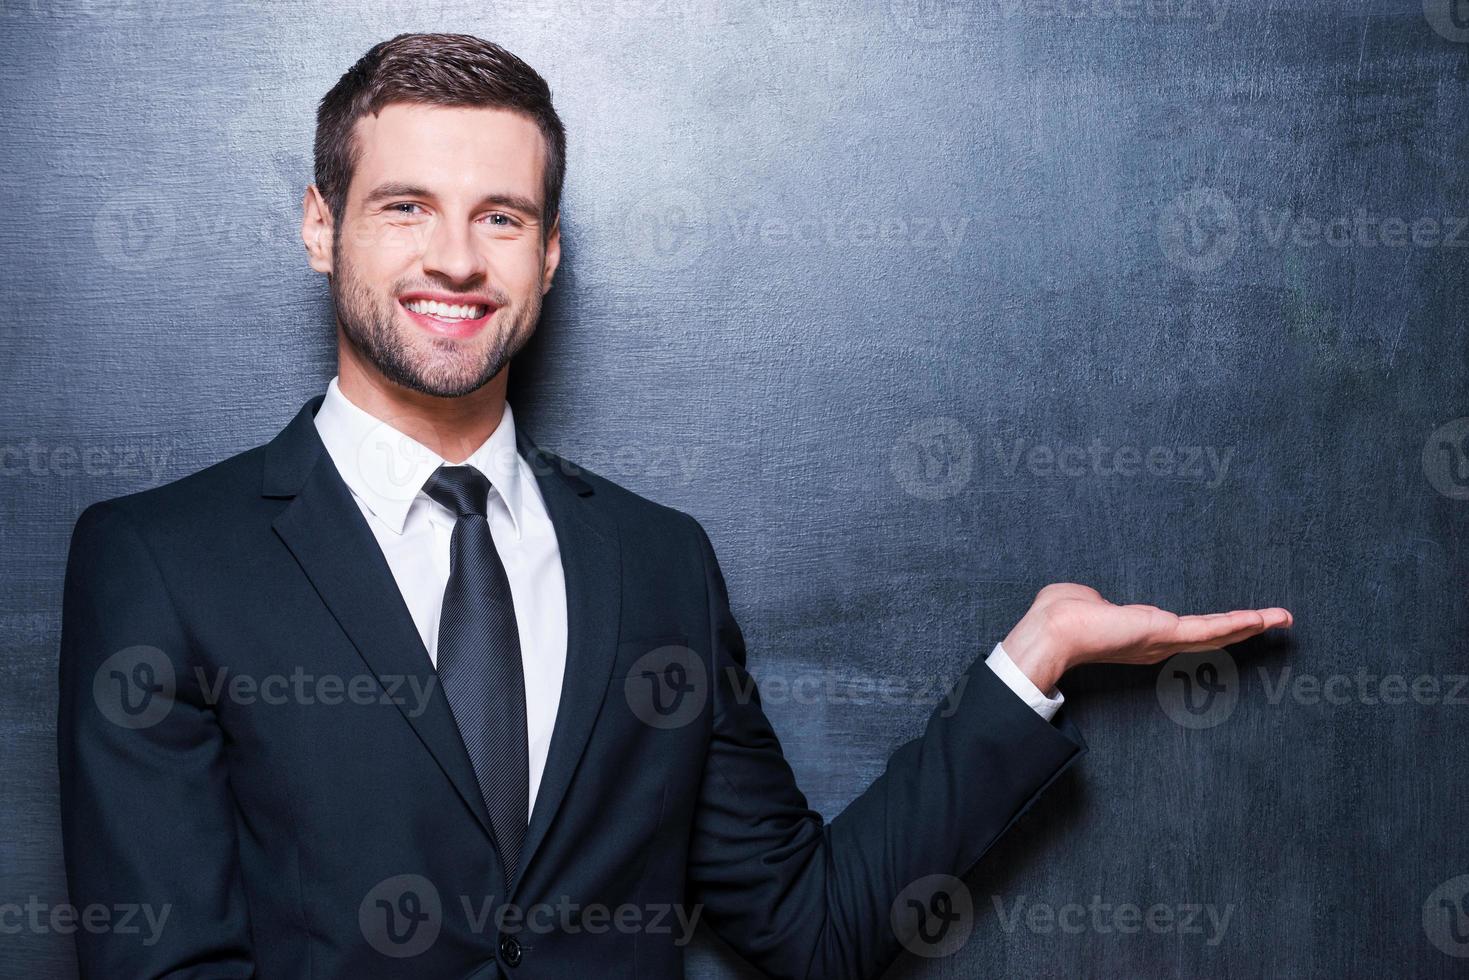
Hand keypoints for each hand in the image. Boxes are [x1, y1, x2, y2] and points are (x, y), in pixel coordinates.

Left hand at [1002, 583, 1292, 693]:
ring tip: (1280, 618)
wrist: (1055, 630)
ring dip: (1250, 625)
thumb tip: (1094, 598)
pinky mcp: (1166, 634)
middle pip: (1209, 635)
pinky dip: (1239, 624)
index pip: (1184, 631)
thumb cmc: (1060, 615)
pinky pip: (1210, 629)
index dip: (1210, 627)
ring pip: (1217, 632)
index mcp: (1141, 634)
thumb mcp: (1083, 600)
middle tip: (1273, 621)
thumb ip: (1096, 600)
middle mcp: (1157, 643)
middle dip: (1243, 628)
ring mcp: (1164, 641)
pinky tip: (1263, 619)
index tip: (1232, 623)